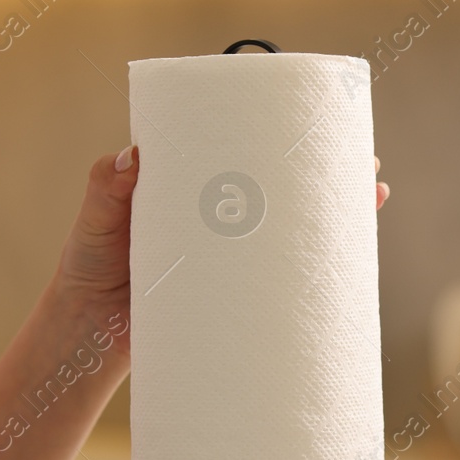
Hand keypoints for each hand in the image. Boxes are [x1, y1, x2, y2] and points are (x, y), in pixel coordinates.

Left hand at [53, 149, 390, 333]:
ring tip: (372, 200)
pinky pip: (287, 281)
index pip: (246, 151)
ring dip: (336, 219)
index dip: (285, 136)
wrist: (88, 336)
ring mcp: (234, 258)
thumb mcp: (97, 222)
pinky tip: (353, 265)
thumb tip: (131, 157)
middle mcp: (223, 219)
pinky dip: (321, 273)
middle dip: (329, 175)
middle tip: (366, 165)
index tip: (320, 123)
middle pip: (285, 188)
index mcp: (195, 188)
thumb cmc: (87, 269)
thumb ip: (106, 189)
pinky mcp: (238, 298)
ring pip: (296, 231)